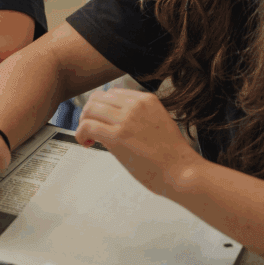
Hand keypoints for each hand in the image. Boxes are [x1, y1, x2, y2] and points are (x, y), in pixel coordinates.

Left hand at [75, 88, 199, 196]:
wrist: (183, 171)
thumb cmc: (173, 155)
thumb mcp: (158, 122)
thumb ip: (139, 117)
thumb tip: (117, 121)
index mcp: (146, 100)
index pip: (113, 93)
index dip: (102, 106)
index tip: (101, 119)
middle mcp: (135, 105)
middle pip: (98, 98)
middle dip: (90, 113)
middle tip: (90, 128)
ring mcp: (126, 120)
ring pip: (89, 110)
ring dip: (84, 123)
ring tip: (88, 137)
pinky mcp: (117, 137)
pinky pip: (87, 126)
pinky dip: (80, 134)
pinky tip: (86, 143)